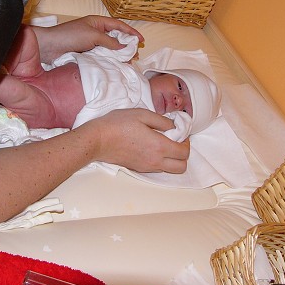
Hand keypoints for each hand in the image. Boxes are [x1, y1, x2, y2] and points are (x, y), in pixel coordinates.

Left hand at [32, 15, 143, 62]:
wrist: (50, 47)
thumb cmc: (69, 36)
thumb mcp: (92, 36)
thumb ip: (109, 41)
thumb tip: (124, 47)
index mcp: (97, 22)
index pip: (118, 25)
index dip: (131, 32)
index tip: (141, 39)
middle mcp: (95, 31)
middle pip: (115, 37)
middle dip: (127, 45)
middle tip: (136, 54)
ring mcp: (91, 43)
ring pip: (109, 48)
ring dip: (119, 54)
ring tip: (128, 62)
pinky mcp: (86, 53)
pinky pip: (102, 56)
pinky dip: (109, 60)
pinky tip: (115, 65)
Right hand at [75, 108, 189, 173]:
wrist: (97, 140)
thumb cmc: (118, 124)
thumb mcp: (142, 114)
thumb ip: (162, 121)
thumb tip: (174, 126)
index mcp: (159, 146)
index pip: (184, 153)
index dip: (186, 142)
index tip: (180, 133)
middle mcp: (155, 161)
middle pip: (181, 167)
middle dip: (183, 155)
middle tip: (175, 141)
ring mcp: (146, 167)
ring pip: (169, 169)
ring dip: (172, 159)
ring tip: (161, 143)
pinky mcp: (138, 169)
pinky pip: (157, 168)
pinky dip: (160, 160)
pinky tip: (150, 147)